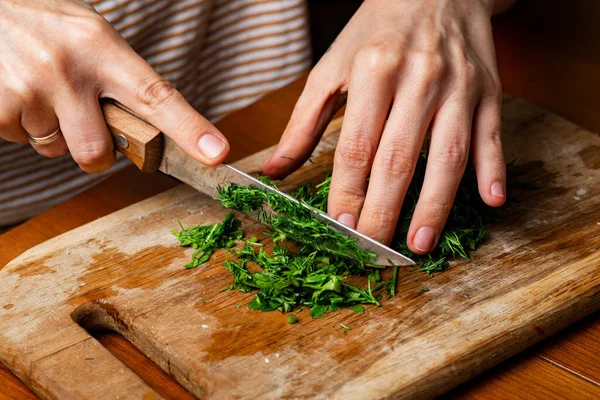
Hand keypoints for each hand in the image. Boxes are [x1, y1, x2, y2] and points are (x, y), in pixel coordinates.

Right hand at [0, 0, 228, 172]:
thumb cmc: (48, 26)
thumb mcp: (92, 37)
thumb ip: (121, 81)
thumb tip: (150, 131)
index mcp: (103, 46)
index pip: (156, 95)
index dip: (189, 129)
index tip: (216, 154)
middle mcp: (69, 68)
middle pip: (98, 152)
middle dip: (95, 151)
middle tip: (83, 120)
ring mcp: (32, 88)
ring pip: (58, 150)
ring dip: (54, 131)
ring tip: (41, 90)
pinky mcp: (1, 106)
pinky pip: (24, 142)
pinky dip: (23, 126)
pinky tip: (19, 92)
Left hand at [262, 0, 509, 253]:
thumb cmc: (376, 30)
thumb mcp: (332, 67)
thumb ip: (303, 121)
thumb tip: (275, 170)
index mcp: (373, 72)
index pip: (357, 148)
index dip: (347, 193)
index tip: (340, 227)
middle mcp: (419, 80)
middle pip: (399, 159)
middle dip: (384, 210)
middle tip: (374, 249)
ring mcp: (458, 87)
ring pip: (448, 156)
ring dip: (434, 205)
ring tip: (419, 244)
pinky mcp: (489, 90)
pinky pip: (492, 135)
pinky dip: (493, 170)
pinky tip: (490, 202)